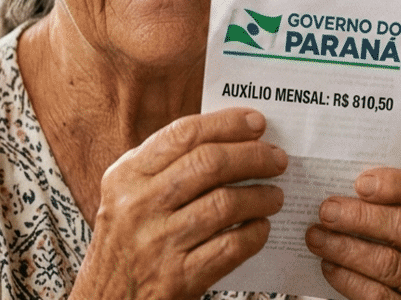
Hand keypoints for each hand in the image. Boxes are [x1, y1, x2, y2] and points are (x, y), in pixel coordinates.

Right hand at [71, 108, 287, 299]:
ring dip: (260, 196)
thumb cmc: (124, 244)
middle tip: (276, 159)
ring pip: (225, 203)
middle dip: (253, 156)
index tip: (256, 123)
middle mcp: (138, 205)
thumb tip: (227, 138)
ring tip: (274, 195)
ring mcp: (158, 242)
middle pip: (209, 163)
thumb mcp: (126, 196)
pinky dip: (254, 234)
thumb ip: (164, 166)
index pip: (183, 134)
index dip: (226, 123)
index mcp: (126, 176)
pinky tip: (260, 228)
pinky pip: (230, 247)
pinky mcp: (178, 278)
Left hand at [304, 135, 400, 298]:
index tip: (361, 181)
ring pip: (389, 267)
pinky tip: (331, 268)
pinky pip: (382, 299)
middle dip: (360, 219)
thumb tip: (382, 125)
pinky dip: (351, 284)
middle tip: (326, 208)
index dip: (394, 185)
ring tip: (316, 236)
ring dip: (346, 251)